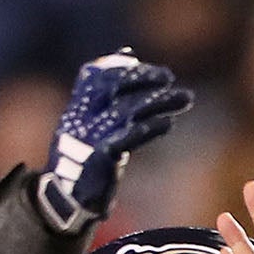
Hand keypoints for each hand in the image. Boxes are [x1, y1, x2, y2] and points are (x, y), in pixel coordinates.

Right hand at [35, 52, 191, 232]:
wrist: (68, 198)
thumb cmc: (85, 159)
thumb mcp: (91, 121)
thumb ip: (109, 92)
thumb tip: (127, 55)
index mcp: (77, 107)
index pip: (96, 75)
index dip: (121, 67)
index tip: (147, 68)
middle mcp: (82, 117)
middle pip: (113, 86)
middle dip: (142, 78)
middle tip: (169, 77)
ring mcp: (91, 136)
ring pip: (129, 110)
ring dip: (159, 102)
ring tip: (185, 98)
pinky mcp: (102, 157)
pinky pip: (130, 136)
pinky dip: (151, 128)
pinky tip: (168, 123)